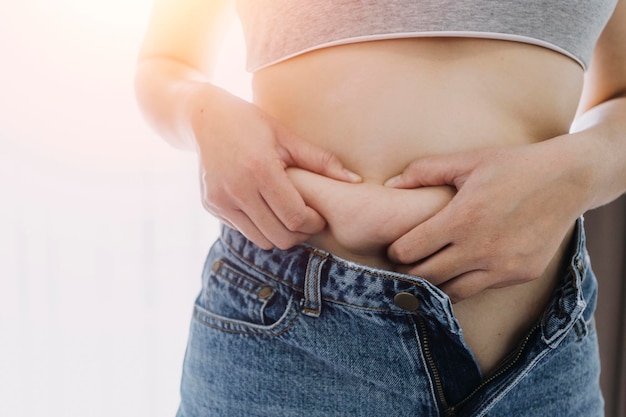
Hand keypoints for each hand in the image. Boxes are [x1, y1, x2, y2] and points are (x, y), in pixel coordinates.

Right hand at [192, 88, 360, 249]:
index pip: (294, 216)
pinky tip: (265, 209)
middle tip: (308, 220)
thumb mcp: (288, 137)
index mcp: (260, 169)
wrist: (204, 118)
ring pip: (262, 240)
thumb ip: (321, 162)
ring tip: (288, 217)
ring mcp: (221, 200)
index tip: (320, 216)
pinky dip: (259, 226)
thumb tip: (355, 181)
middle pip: (280, 235)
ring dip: (280, 233)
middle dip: (300, 233)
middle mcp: (237, 189)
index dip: (313, 222)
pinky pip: (244, 231)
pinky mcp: (211, 206)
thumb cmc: (252, 123)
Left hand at [384, 140, 590, 301]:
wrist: (568, 180)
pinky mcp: (521, 275)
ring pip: (451, 293)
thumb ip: (423, 171)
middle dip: (408, 272)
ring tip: (428, 271)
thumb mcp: (467, 161)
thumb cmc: (512, 167)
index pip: (409, 251)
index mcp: (462, 219)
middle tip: (406, 264)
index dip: (395, 251)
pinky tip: (460, 269)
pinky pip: (480, 289)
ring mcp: (503, 267)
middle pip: (425, 277)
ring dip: (435, 285)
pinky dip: (464, 283)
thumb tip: (389, 184)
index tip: (396, 246)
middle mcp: (481, 249)